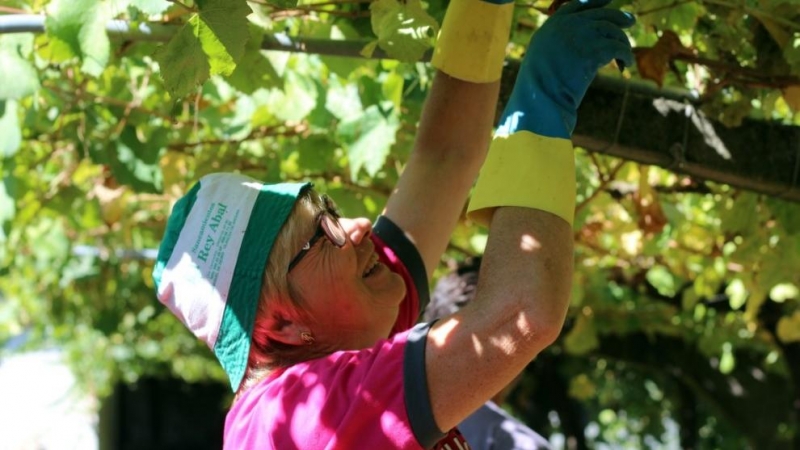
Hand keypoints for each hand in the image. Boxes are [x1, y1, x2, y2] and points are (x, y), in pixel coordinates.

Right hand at [498, 0, 634, 138]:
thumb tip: (580, 47)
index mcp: (552, 26)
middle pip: (599, 15)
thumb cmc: (539, 88)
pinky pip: (618, 48)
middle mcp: (567, 25)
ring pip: (612, 31)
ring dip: (622, 43)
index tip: (608, 1)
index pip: (576, 5)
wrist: (540, 99)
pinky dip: (626, 55)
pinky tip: (627, 64)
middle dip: (618, 17)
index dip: (594, 2)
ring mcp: (581, 34)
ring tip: (625, 56)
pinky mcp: (594, 49)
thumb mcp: (541, 58)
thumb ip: (557, 45)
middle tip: (631, 21)